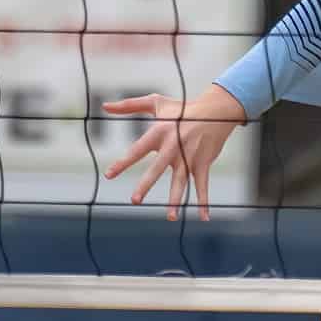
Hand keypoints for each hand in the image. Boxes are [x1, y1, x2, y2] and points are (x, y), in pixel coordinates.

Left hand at [103, 84, 246, 220]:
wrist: (216, 110)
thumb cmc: (182, 109)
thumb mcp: (156, 103)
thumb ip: (129, 106)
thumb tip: (105, 105)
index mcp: (160, 132)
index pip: (138, 149)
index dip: (123, 162)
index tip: (109, 174)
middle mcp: (174, 145)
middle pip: (158, 167)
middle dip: (147, 184)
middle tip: (135, 200)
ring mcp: (189, 156)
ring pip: (181, 180)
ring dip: (176, 199)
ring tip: (170, 217)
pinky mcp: (203, 163)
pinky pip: (203, 185)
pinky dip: (203, 201)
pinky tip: (204, 217)